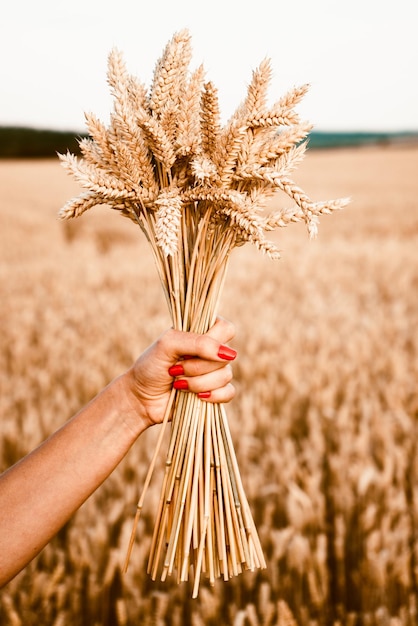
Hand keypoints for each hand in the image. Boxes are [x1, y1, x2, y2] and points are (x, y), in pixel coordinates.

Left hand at [121, 318, 235, 428]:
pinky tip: (196, 397)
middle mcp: (212, 351)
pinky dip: (213, 396)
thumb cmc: (151, 366)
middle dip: (198, 366)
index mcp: (202, 332)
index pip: (226, 329)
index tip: (191, 350)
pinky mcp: (216, 392)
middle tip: (176, 368)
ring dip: (199, 383)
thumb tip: (227, 353)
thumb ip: (197, 343)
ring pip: (226, 375)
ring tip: (178, 384)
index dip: (213, 342)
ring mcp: (215, 372)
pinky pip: (229, 392)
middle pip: (227, 355)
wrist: (141, 397)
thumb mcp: (168, 345)